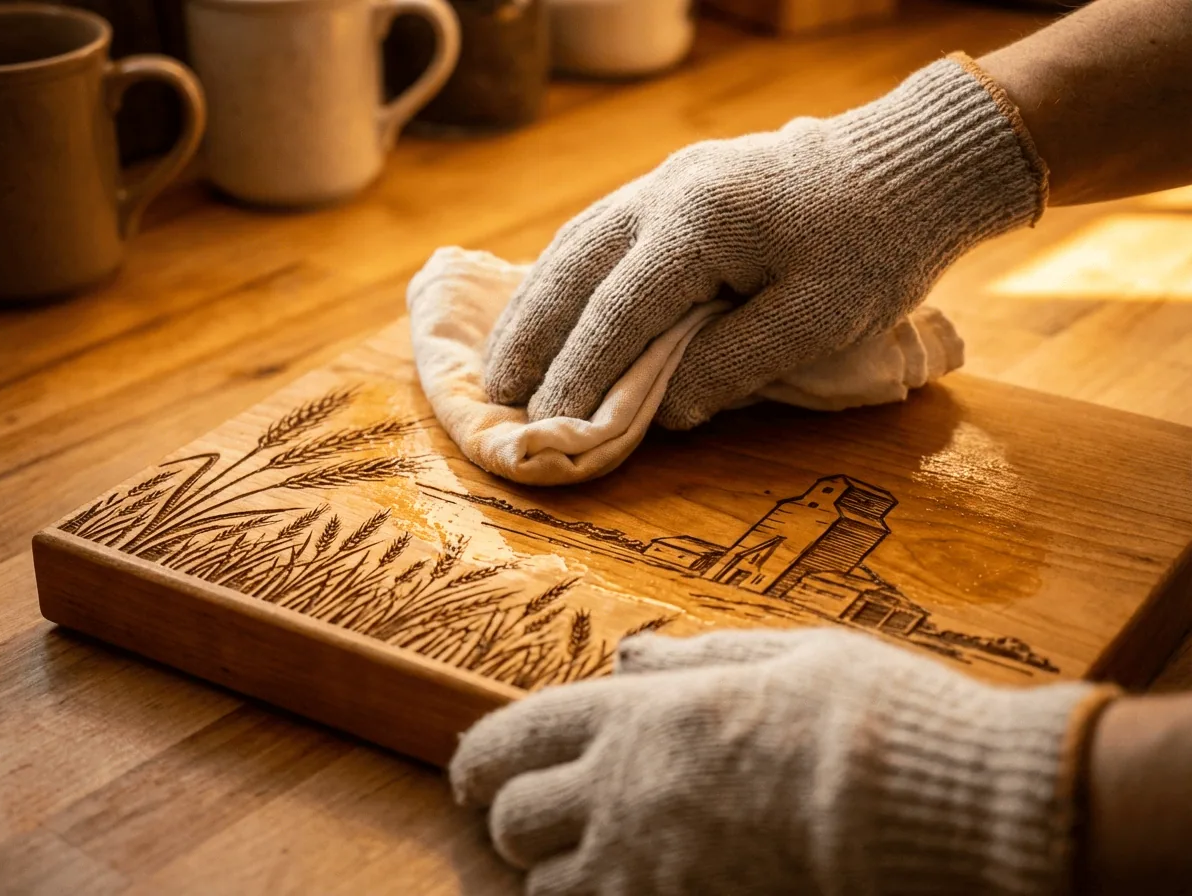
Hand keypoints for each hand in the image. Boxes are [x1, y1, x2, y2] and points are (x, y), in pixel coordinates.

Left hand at [451, 628, 1111, 895]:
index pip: (515, 736)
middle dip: (516, 820)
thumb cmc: (864, 717)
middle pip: (513, 821)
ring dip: (557, 877)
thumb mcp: (781, 658)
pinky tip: (636, 888)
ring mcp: (648, 872)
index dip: (481, 758)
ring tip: (592, 863)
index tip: (475, 773)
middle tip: (540, 820)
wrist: (930, 805)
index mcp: (640, 715)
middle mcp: (624, 794)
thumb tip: (629, 659)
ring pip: (546, 892)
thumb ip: (693, 661)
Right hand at [484, 55, 1045, 428]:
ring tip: (505, 358)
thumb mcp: (815, 320)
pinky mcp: (676, 183)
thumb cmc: (875, 248)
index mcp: (700, 224)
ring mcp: (666, 179)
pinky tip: (552, 307)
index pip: (616, 312)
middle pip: (573, 270)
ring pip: (576, 244)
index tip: (550, 425)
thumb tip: (658, 408)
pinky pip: (600, 231)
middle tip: (496, 394)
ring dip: (536, 304)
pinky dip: (567, 276)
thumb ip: (730, 366)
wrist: (907, 168)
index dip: (577, 374)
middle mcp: (666, 191)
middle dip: (531, 336)